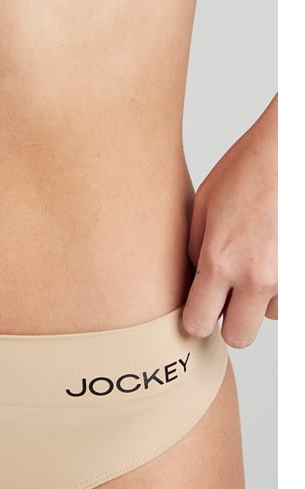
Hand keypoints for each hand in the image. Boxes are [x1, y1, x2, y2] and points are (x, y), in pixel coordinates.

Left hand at [182, 96, 276, 347]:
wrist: (289, 151)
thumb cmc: (249, 168)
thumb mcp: (204, 206)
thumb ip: (196, 250)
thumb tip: (195, 282)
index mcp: (221, 261)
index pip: (199, 323)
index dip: (195, 321)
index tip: (197, 313)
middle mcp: (258, 276)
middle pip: (239, 337)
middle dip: (230, 323)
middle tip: (227, 301)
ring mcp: (290, 276)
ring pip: (271, 313)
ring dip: (262, 298)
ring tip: (258, 260)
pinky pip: (293, 296)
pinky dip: (285, 284)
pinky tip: (277, 255)